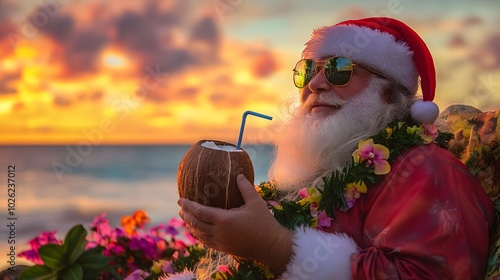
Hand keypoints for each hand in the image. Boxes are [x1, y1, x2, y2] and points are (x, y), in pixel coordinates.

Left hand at [178, 174, 292, 274]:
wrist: (271, 246)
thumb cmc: (265, 223)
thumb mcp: (256, 202)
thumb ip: (246, 188)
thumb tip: (238, 175)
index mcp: (224, 220)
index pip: (200, 212)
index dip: (188, 206)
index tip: (180, 200)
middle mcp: (219, 232)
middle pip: (196, 224)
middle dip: (186, 216)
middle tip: (180, 209)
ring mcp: (221, 243)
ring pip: (200, 235)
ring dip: (192, 227)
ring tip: (186, 220)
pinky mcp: (225, 249)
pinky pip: (207, 243)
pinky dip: (200, 236)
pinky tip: (199, 233)